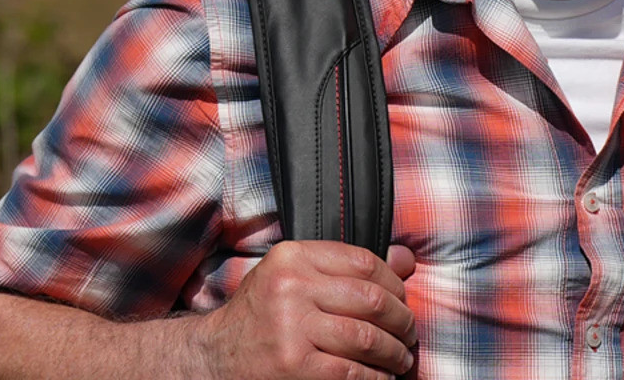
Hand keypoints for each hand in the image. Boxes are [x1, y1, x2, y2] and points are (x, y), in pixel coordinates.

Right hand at [187, 241, 418, 379]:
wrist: (215, 359)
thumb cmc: (261, 318)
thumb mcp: (294, 279)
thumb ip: (346, 268)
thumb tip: (406, 259)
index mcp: (292, 257)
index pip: (364, 262)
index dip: (395, 284)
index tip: (402, 301)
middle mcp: (291, 287)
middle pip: (372, 299)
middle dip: (402, 321)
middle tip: (409, 335)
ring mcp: (291, 328)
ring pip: (367, 338)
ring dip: (394, 354)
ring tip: (400, 360)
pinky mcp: (295, 366)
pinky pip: (352, 372)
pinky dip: (375, 378)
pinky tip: (380, 379)